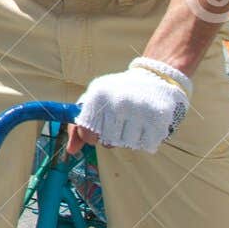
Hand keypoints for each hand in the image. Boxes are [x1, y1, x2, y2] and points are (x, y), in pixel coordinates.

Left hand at [70, 64, 188, 153]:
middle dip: (111, 137)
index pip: (87, 134)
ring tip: (133, 121)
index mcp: (98, 96)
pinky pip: (146, 144)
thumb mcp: (94, 100)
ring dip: (129, 138)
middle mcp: (118, 103)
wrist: (152, 77)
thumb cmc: (117, 92)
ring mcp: (139, 111)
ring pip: (127, 145)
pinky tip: (145, 124)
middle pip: (108, 142)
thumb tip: (71, 150)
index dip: (91, 137)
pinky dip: (145, 139)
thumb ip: (78, 125)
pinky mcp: (158, 118)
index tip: (97, 130)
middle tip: (118, 123)